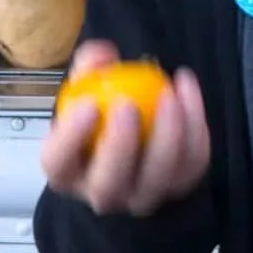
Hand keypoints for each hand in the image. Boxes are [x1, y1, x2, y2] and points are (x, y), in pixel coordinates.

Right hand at [40, 40, 210, 216]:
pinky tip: (186, 90)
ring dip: (167, 136)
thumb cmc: (99, 114)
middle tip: (127, 103)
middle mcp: (101, 194)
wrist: (130, 138)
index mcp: (66, 171)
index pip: (58, 164)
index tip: (87, 104)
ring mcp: (141, 196)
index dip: (71, 138)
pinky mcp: (178, 187)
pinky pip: (190, 163)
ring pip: (157, 179)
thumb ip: (89, 68)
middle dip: (119, 145)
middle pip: (109, 184)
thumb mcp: (86, 87)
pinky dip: (194, 127)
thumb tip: (101, 56)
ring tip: (169, 94)